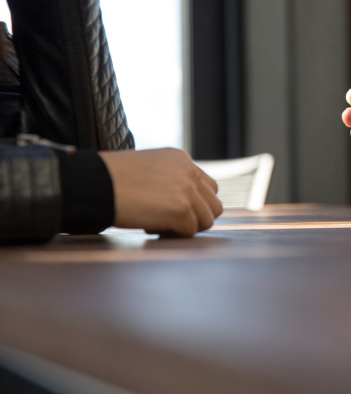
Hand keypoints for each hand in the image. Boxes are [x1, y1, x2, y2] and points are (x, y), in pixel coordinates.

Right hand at [99, 148, 223, 236]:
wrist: (94, 183)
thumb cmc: (111, 179)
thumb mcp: (148, 168)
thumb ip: (170, 179)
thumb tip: (181, 202)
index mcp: (181, 159)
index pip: (207, 187)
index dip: (194, 203)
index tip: (173, 210)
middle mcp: (189, 172)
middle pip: (213, 204)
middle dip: (196, 217)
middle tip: (170, 222)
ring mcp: (187, 190)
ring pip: (207, 219)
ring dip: (187, 227)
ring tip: (160, 225)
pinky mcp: (181, 209)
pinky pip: (190, 231)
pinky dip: (173, 234)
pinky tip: (151, 227)